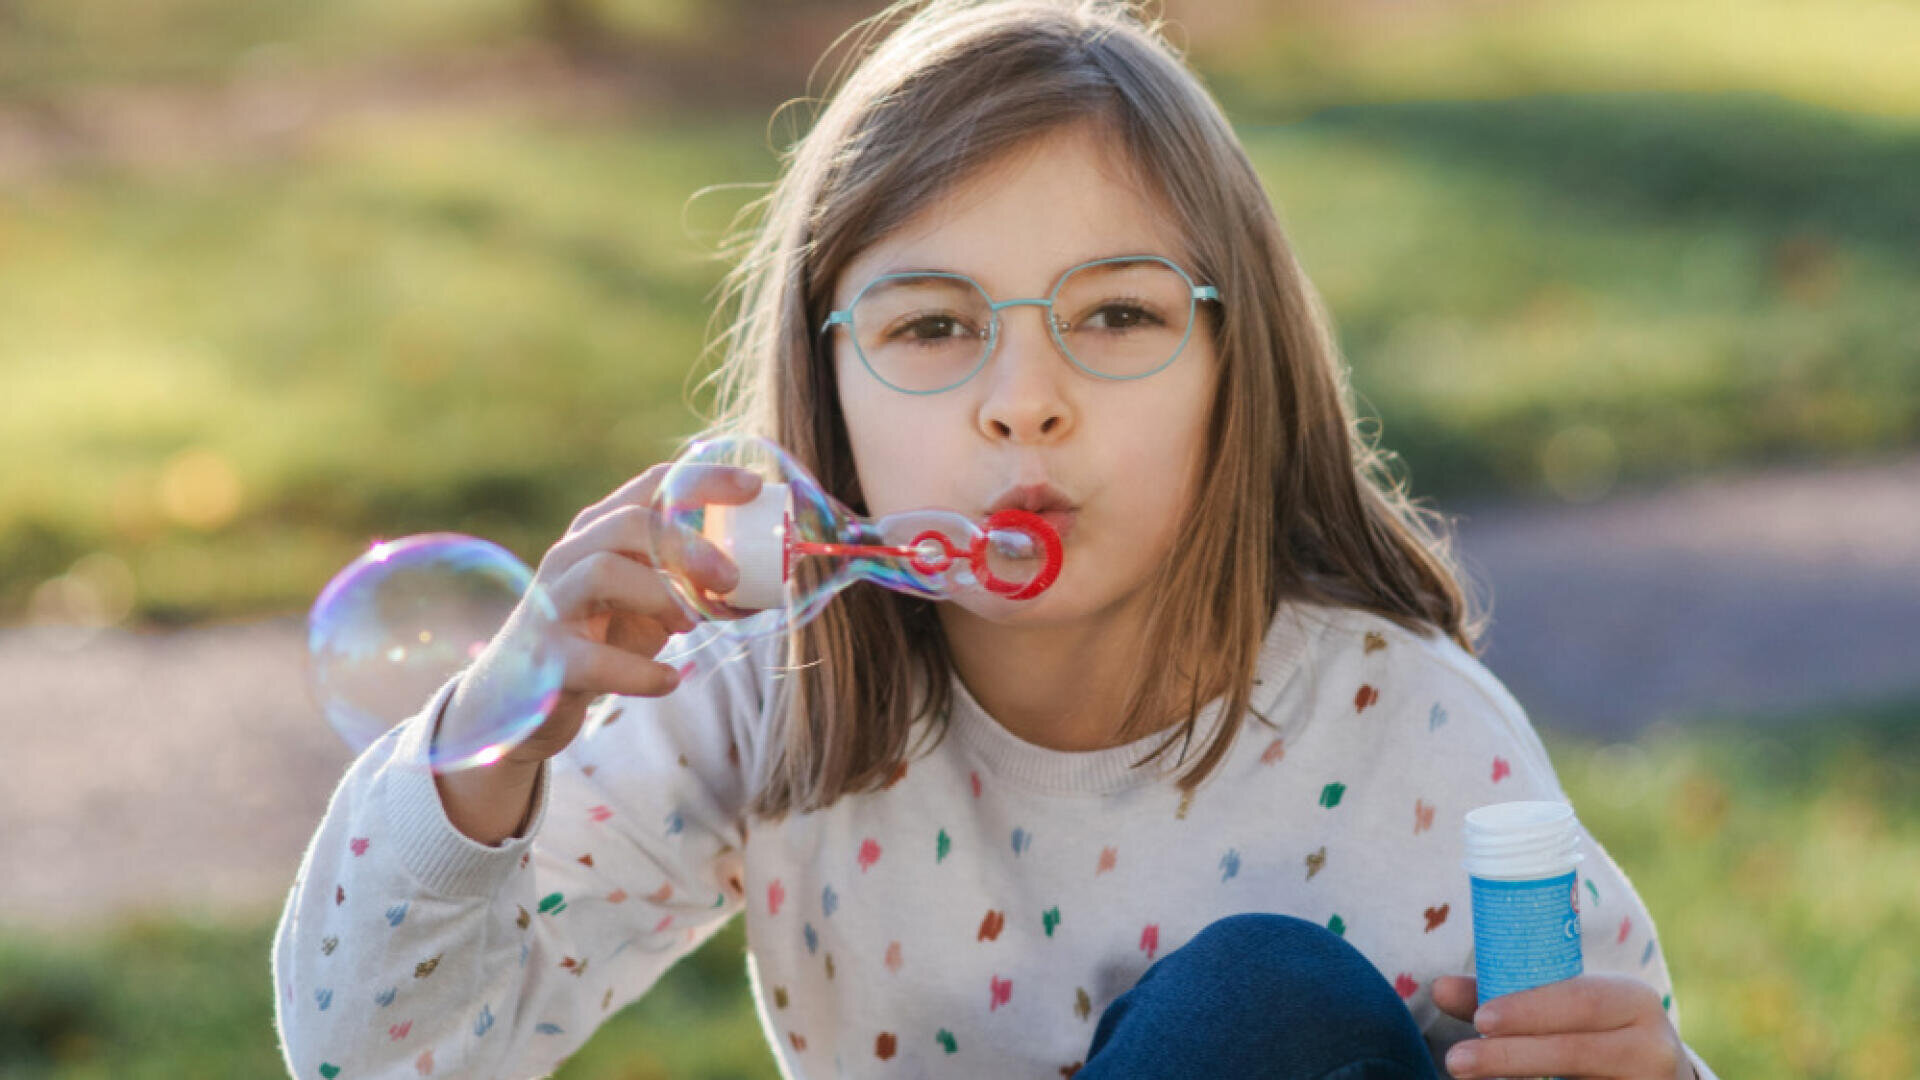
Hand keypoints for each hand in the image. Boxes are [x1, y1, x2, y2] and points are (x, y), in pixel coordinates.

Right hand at [444, 461, 759, 768]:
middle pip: (628, 523)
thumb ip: (693, 588)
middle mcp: (572, 557)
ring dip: (661, 595)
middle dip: (687, 543)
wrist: (521, 699)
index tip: (755, 486)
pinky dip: (640, 670)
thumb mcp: (647, 604)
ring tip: (691, 624)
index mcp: (600, 533)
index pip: (652, 485)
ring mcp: (553, 605)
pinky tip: (668, 680)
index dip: (705, 480)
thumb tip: (764, 590)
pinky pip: (593, 660)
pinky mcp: (547, 660)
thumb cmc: (599, 638)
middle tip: (731, 576)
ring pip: (602, 572)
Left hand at [1431, 974, 1692, 1079]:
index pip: (1581, 1000)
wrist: (1658, 1075)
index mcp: (1635, 1001)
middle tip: (1455, 1059)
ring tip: (1466, 1076)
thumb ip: (1506, 996)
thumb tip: (1439, 988)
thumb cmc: (1598, 1032)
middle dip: (1511, 1056)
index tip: (1480, 1018)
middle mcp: (1653, 1047)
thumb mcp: (1568, 1007)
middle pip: (1576, 1053)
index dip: (1530, 1010)